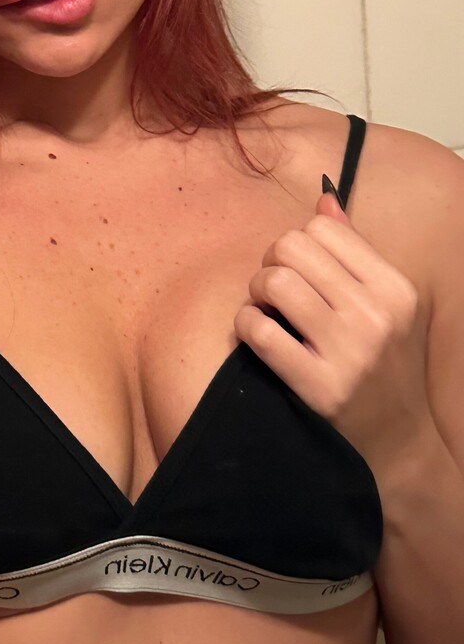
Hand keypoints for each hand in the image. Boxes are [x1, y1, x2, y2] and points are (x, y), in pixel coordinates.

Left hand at [234, 179, 433, 476]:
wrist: (398, 445)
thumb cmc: (384, 364)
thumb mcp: (385, 306)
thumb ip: (354, 250)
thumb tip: (323, 199)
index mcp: (394, 289)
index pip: (320, 228)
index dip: (297, 245)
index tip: (299, 271)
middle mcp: (375, 316)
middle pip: (289, 248)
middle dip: (270, 264)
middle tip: (275, 293)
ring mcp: (348, 353)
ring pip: (272, 282)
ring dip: (255, 294)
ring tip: (266, 312)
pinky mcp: (318, 387)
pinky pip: (257, 330)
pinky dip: (244, 327)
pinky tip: (257, 337)